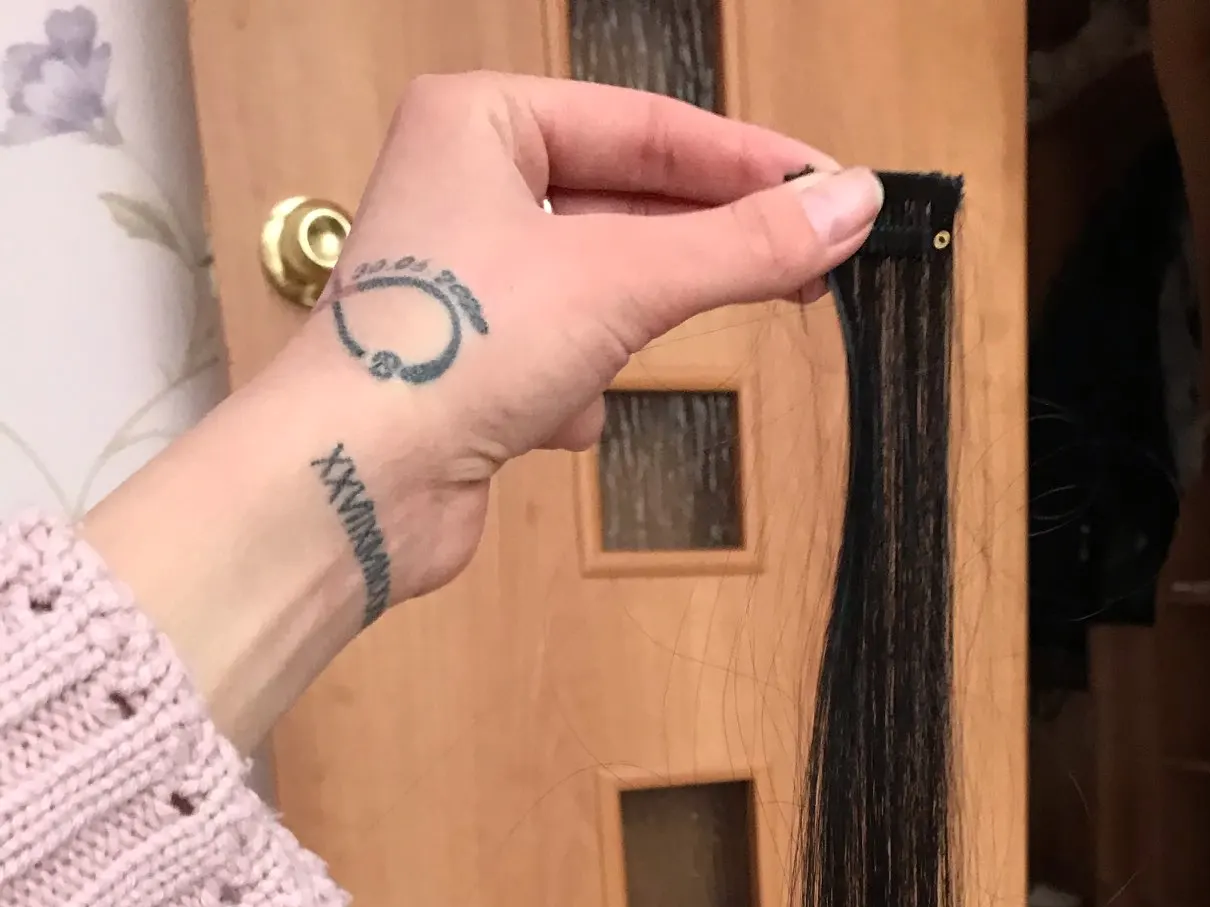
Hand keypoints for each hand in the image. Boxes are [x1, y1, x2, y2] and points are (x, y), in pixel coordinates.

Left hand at [81, 74, 881, 748]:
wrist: (357, 480)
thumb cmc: (457, 346)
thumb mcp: (621, 278)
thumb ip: (740, 246)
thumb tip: (851, 207)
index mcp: (482, 121)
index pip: (647, 126)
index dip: (748, 163)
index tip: (833, 193)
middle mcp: (464, 188)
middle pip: (627, 202)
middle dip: (705, 246)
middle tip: (810, 266)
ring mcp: (466, 283)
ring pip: (599, 286)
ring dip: (628, 326)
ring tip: (660, 340)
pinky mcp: (469, 369)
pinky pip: (563, 359)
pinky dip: (576, 392)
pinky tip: (552, 419)